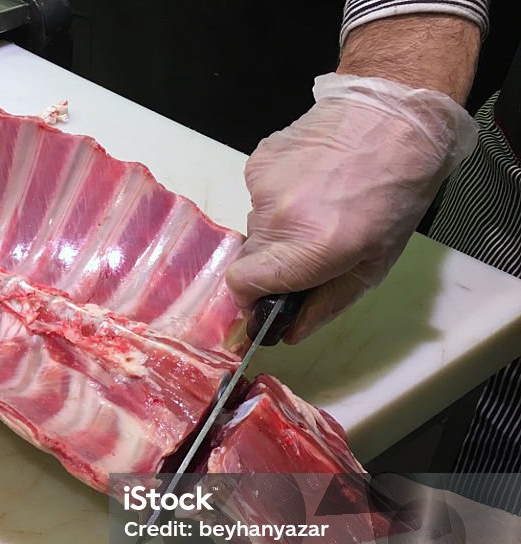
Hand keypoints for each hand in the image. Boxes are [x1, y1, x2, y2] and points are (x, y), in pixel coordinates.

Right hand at [226, 73, 477, 341]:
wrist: (396, 116)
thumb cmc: (397, 194)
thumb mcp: (375, 264)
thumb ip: (326, 304)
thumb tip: (289, 333)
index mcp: (306, 250)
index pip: (240, 286)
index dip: (251, 297)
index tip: (268, 296)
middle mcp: (275, 220)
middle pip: (248, 258)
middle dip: (272, 262)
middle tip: (309, 248)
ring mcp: (261, 187)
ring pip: (255, 224)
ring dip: (278, 226)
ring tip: (319, 205)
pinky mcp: (258, 160)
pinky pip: (258, 194)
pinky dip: (278, 195)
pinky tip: (311, 180)